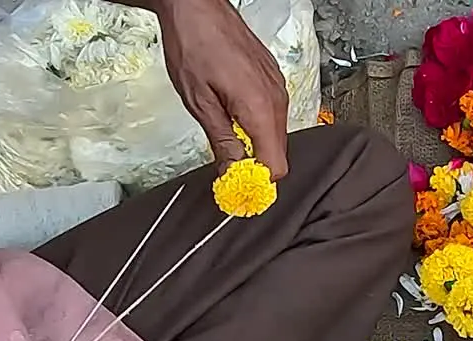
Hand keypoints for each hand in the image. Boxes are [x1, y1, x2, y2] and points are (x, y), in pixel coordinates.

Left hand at [150, 0, 290, 178]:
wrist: (197, 7)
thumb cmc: (194, 45)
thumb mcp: (200, 103)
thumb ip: (223, 143)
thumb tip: (233, 175)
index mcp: (260, 109)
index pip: (275, 166)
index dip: (257, 183)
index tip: (237, 189)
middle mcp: (277, 100)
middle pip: (278, 154)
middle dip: (256, 167)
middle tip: (227, 170)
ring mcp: (278, 89)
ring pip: (276, 136)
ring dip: (256, 146)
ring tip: (228, 141)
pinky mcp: (274, 81)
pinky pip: (274, 116)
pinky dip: (258, 127)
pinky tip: (235, 119)